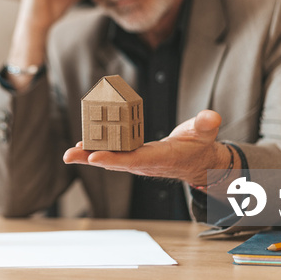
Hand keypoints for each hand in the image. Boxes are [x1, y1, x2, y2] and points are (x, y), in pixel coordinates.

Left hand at [63, 110, 231, 185]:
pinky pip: (112, 155)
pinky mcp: (133, 157)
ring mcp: (138, 162)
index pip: (135, 159)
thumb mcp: (206, 134)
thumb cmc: (199, 146)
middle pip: (115, 162)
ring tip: (68, 153)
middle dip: (92, 158)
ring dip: (88, 156)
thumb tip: (212, 116)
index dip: (115, 158)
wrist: (198, 162)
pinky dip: (95, 151)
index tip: (95, 157)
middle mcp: (145, 163)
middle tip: (70, 155)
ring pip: (110, 160)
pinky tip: (80, 147)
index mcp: (161, 157)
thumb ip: (206, 125)